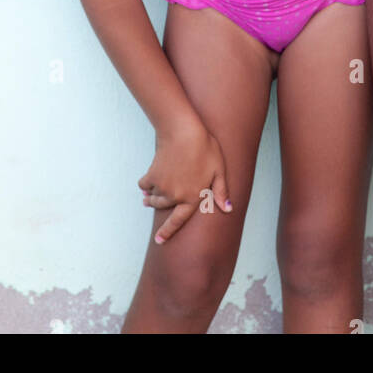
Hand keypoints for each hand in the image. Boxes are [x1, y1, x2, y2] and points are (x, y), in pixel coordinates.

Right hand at [138, 121, 232, 243]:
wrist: (183, 131)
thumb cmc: (205, 147)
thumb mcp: (219, 169)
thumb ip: (221, 191)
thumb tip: (229, 209)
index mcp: (193, 198)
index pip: (178, 221)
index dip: (168, 232)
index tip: (159, 241)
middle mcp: (176, 196)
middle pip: (162, 207)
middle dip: (156, 205)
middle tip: (151, 202)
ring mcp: (162, 187)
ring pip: (153, 197)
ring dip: (151, 196)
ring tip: (150, 193)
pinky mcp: (152, 176)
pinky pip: (144, 184)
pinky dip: (145, 183)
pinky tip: (150, 177)